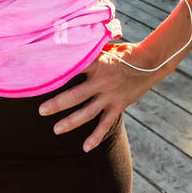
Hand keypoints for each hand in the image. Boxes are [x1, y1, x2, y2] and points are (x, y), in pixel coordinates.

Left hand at [37, 41, 158, 152]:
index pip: (75, 67)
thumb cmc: (124, 54)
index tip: (41, 77)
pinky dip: (96, 137)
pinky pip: (105, 124)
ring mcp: (111, 96)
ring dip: (71, 122)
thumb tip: (69, 45)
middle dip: (57, 104)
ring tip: (56, 129)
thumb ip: (91, 51)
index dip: (59, 70)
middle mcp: (103, 81)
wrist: (151, 64)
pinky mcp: (118, 107)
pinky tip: (86, 147)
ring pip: (88, 112)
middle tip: (41, 111)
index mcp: (98, 63)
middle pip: (76, 95)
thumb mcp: (108, 48)